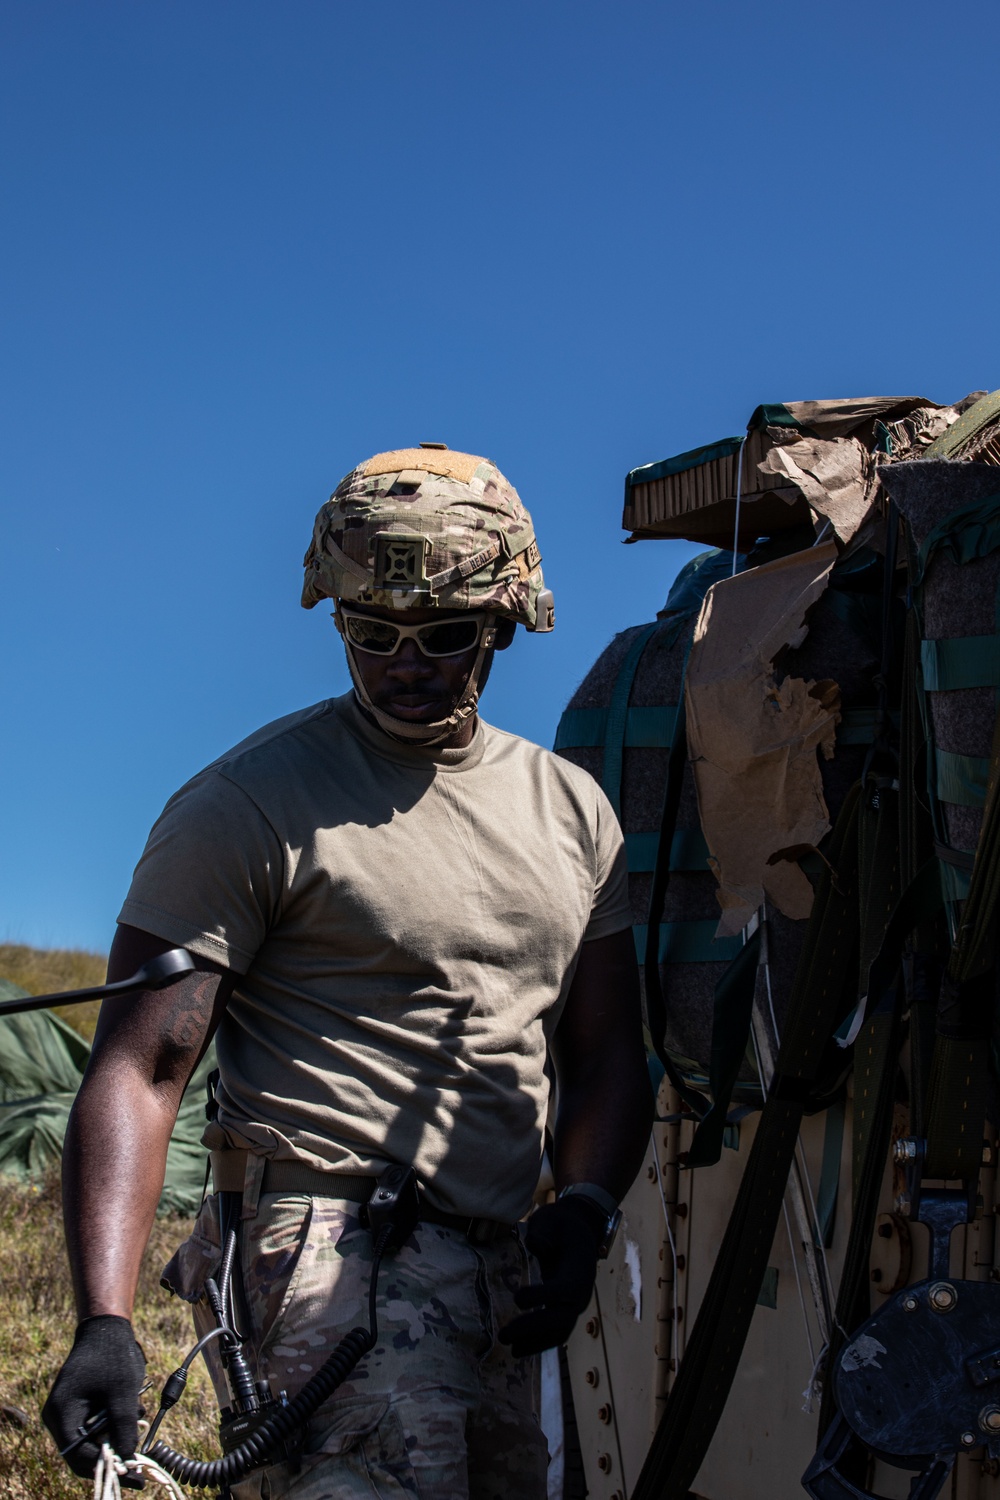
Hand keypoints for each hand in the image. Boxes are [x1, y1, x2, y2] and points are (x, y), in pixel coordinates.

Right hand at [42, 1315, 145, 1476]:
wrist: (106, 1327)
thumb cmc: (112, 1355)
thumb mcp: (122, 1392)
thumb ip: (124, 1426)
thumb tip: (128, 1460)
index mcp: (61, 1413)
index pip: (78, 1456)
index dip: (106, 1467)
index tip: (131, 1473)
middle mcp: (59, 1418)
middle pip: (83, 1453)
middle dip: (113, 1453)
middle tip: (139, 1461)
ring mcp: (67, 1414)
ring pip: (92, 1442)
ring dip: (116, 1436)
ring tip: (137, 1413)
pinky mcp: (79, 1409)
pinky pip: (95, 1428)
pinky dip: (114, 1424)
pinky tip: (131, 1408)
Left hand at [499, 1197, 602, 1357]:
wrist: (577, 1233)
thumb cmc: (561, 1227)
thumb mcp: (552, 1221)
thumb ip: (544, 1232)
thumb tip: (535, 1243)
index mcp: (580, 1270)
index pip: (566, 1289)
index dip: (544, 1296)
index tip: (517, 1298)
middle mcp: (581, 1293)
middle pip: (562, 1318)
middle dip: (533, 1329)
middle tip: (504, 1335)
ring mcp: (574, 1305)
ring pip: (560, 1332)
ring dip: (535, 1343)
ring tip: (510, 1349)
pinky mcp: (565, 1311)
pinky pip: (555, 1333)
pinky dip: (539, 1343)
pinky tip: (519, 1349)